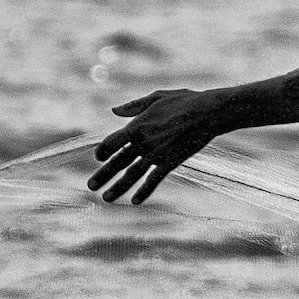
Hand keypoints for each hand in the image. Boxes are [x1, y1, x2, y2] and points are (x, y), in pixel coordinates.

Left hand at [87, 89, 229, 203]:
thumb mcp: (156, 97)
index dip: (102, 151)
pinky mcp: (171, 162)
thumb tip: (114, 110)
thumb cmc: (184, 101)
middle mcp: (143, 142)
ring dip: (118, 188)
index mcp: (137, 126)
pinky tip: (135, 201)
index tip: (98, 158)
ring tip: (106, 198)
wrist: (209, 113)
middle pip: (118, 162)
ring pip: (133, 175)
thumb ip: (134, 106)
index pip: (112, 143)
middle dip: (103, 175)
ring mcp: (157, 154)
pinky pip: (154, 180)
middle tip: (90, 186)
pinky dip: (145, 191)